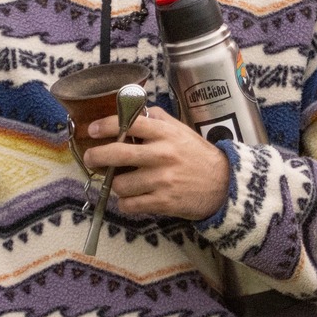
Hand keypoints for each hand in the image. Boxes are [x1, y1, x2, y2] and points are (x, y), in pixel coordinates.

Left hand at [84, 107, 231, 220]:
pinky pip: (129, 205)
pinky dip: (126, 203)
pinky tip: (132, 198)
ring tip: (122, 182)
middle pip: (117, 153)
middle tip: (91, 158)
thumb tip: (130, 112)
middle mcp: (162, 154)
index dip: (106, 125)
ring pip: (120, 184)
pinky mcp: (163, 202)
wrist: (225, 185)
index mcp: (165, 133)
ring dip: (116, 184)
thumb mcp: (180, 130)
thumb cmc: (198, 156)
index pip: (129, 123)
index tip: (92, 129)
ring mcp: (162, 180)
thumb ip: (157, 120)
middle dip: (96, 156)